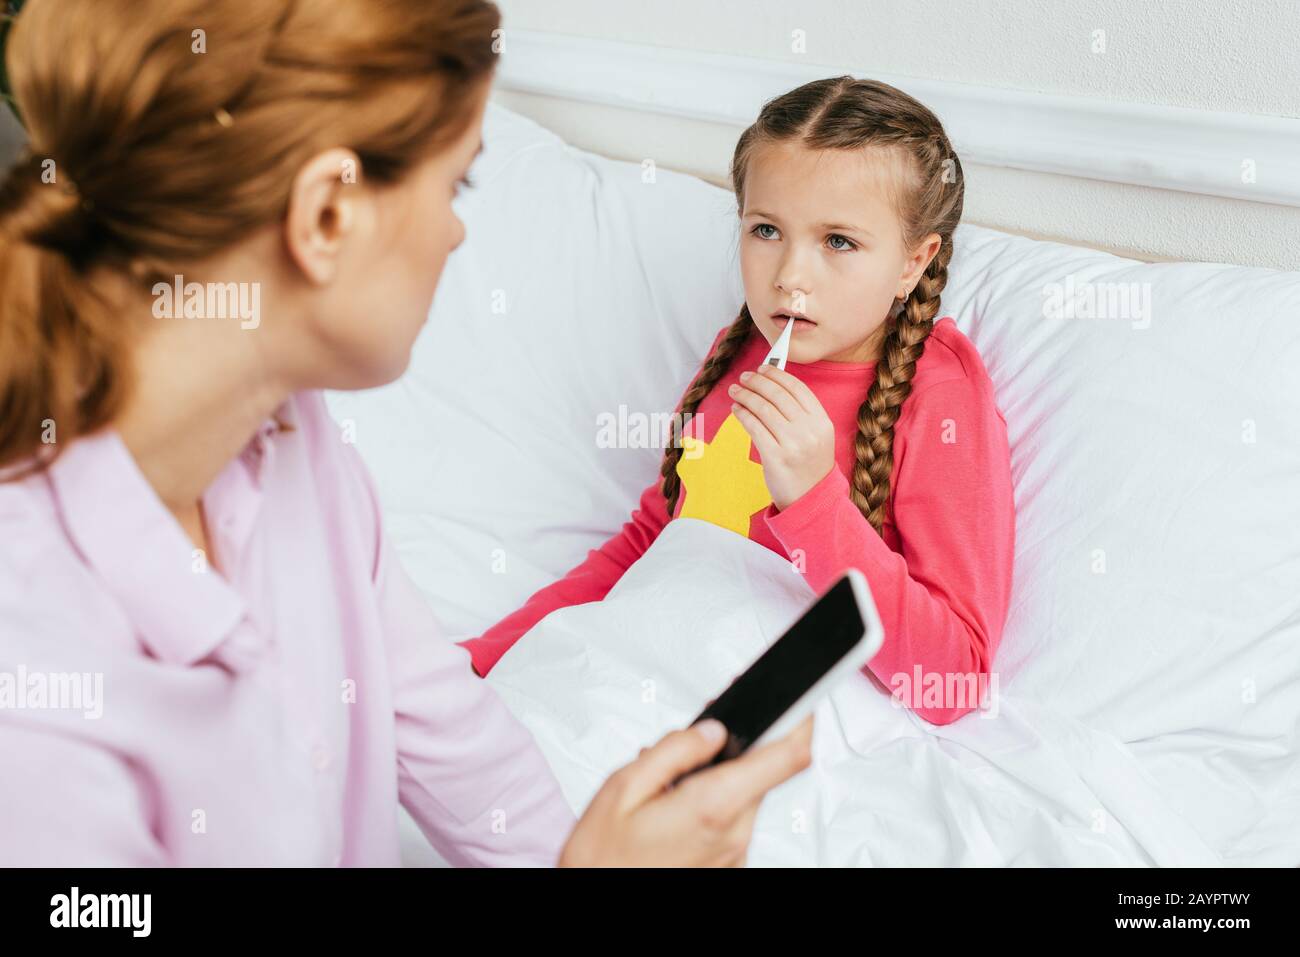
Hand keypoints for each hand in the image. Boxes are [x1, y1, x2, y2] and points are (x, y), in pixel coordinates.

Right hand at [558, 715, 813, 866]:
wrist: (593, 901)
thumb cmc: (602, 859)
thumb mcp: (623, 787)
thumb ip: (675, 749)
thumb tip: (712, 730)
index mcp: (712, 806)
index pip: (786, 756)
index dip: (800, 720)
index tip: (800, 701)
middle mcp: (734, 835)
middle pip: (760, 774)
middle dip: (731, 753)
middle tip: (690, 749)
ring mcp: (733, 855)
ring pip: (744, 798)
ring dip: (717, 783)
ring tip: (668, 790)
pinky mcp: (728, 867)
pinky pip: (731, 823)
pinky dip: (711, 809)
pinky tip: (673, 813)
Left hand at [727, 364, 835, 509]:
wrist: (810, 499)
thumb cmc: (808, 465)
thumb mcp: (816, 436)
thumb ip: (800, 413)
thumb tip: (772, 384)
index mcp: (821, 421)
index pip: (797, 388)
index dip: (777, 375)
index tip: (763, 368)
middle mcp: (809, 430)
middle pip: (777, 395)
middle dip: (757, 381)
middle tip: (745, 377)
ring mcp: (793, 444)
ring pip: (763, 408)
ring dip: (745, 395)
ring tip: (735, 391)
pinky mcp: (775, 457)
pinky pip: (754, 427)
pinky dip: (742, 414)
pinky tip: (736, 409)